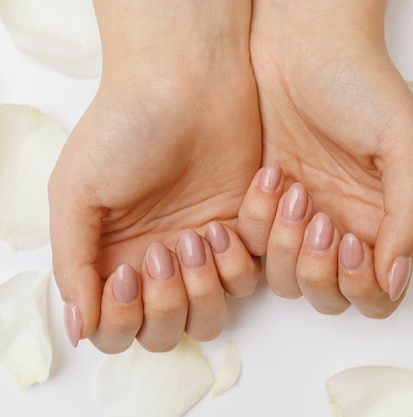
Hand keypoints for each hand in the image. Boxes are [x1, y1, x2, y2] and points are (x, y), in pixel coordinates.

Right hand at [49, 0, 261, 352]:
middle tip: (165, 249)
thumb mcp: (76, 192)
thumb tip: (79, 327)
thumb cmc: (125, 129)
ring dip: (205, 287)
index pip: (116, 327)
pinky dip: (237, 259)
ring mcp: (202, 252)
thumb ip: (73, 264)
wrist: (187, 83)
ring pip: (211, 315)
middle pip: (166, 330)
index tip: (127, 273)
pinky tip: (222, 220)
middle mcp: (157, 263)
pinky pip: (248, 279)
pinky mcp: (243, 234)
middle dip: (168, 304)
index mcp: (112, 258)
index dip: (122, 319)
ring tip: (199, 233)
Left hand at [243, 0, 412, 316]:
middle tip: (317, 216)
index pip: (376, 294)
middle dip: (317, 269)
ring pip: (287, 279)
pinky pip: (252, 244)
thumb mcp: (405, 143)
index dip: (360, 284)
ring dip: (284, 245)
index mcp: (382, 221)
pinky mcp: (264, 206)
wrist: (302, 44)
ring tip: (292, 190)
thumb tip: (396, 279)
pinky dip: (257, 219)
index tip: (347, 239)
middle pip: (329, 296)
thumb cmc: (360, 84)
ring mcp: (301, 221)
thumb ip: (408, 215)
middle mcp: (343, 229)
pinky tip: (271, 177)